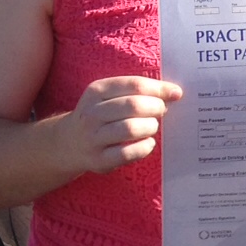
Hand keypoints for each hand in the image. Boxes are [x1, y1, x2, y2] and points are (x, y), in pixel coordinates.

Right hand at [59, 75, 182, 175]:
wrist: (69, 143)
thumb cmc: (101, 115)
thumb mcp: (109, 96)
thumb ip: (138, 91)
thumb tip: (174, 93)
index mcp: (97, 91)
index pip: (134, 84)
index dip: (159, 88)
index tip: (176, 93)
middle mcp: (92, 113)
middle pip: (132, 106)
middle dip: (155, 107)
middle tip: (162, 111)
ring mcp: (93, 138)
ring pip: (129, 129)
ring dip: (150, 126)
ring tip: (153, 126)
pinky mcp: (98, 160)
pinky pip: (126, 154)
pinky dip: (143, 147)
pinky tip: (148, 143)